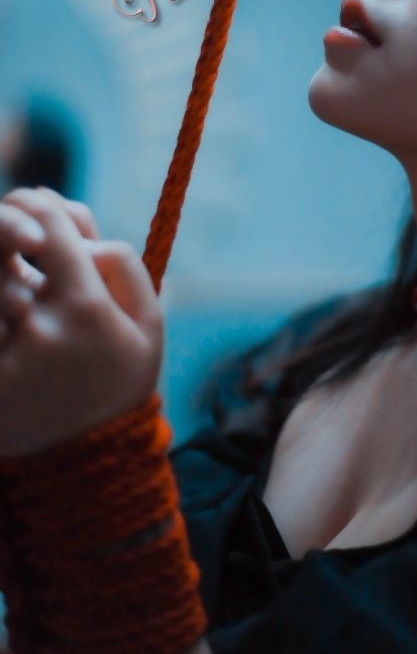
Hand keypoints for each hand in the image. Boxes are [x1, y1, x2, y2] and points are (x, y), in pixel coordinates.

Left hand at [0, 186, 163, 457]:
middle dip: (8, 222)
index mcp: (84, 305)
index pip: (49, 225)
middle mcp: (37, 323)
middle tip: (17, 229)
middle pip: (2, 241)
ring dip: (1, 267)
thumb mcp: (149, 326)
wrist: (88, 466)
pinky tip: (7, 305)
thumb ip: (124, 268)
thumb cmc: (122, 385)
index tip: (41, 203)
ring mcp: (3, 352)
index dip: (41, 202)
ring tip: (17, 277)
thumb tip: (83, 238)